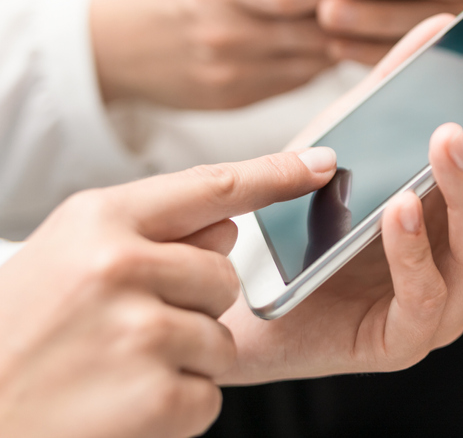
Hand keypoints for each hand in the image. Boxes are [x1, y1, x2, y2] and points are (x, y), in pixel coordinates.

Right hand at [0, 152, 334, 437]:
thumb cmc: (20, 328)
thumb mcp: (70, 250)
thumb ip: (151, 228)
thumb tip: (230, 223)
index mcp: (102, 220)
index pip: (214, 186)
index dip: (277, 175)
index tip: (325, 163)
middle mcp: (122, 267)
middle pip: (225, 276)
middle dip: (191, 306)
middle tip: (122, 328)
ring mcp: (140, 334)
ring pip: (222, 339)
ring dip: (183, 360)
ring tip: (113, 368)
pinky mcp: (155, 397)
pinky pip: (208, 393)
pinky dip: (175, 406)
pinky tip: (119, 405)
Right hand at [91, 0, 333, 109]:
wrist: (107, 41)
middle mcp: (226, 35)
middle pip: (318, 31)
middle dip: (354, 16)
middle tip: (375, 0)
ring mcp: (232, 74)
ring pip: (318, 61)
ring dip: (340, 41)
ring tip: (352, 19)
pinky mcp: (238, 100)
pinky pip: (300, 82)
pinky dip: (317, 62)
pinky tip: (318, 43)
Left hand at [219, 16, 462, 382]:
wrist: (231, 299)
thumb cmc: (299, 218)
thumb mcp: (348, 137)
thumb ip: (395, 85)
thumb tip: (443, 25)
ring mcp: (442, 303)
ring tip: (449, 138)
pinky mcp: (401, 342)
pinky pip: (423, 298)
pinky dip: (414, 252)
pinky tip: (401, 207)